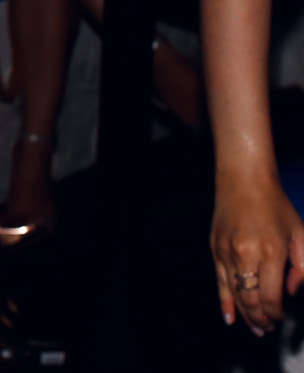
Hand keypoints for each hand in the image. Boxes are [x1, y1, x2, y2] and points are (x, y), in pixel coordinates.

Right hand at [211, 171, 303, 334]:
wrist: (243, 181)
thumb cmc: (276, 206)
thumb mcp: (301, 235)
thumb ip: (303, 268)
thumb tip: (292, 291)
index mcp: (270, 252)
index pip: (270, 297)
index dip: (276, 314)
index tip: (282, 318)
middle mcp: (245, 255)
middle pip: (250, 299)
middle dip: (260, 319)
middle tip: (268, 329)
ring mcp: (226, 252)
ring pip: (235, 294)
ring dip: (245, 315)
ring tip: (254, 328)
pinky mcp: (215, 249)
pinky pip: (220, 282)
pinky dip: (225, 302)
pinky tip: (229, 317)